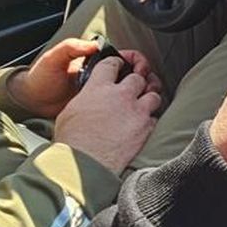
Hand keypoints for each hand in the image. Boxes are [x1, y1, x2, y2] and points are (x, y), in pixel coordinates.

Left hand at [8, 38, 159, 117]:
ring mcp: (105, 94)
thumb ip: (72, 47)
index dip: (138, 62)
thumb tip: (93, 46)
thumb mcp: (54, 58)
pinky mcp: (103, 110)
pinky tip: (138, 111)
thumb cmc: (42, 78)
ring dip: (145, 93)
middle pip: (136, 75)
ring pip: (133, 92)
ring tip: (147, 98)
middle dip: (147, 78)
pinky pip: (123, 108)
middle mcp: (105, 77)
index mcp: (97, 62)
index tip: (139, 70)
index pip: (126, 58)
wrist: (33, 101)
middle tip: (147, 86)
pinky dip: (134, 108)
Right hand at [53, 57, 162, 173]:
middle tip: (137, 82)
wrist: (86, 163)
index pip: (112, 64)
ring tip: (145, 101)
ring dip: (149, 97)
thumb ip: (87, 97)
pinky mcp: (146, 128)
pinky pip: (155, 117)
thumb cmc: (73, 140)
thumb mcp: (71, 110)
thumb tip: (91, 97)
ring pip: (154, 95)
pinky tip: (144, 121)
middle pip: (138, 78)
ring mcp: (136, 111)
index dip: (117, 62)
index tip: (120, 65)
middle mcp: (120, 96)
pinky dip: (150, 118)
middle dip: (138, 79)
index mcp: (98, 88)